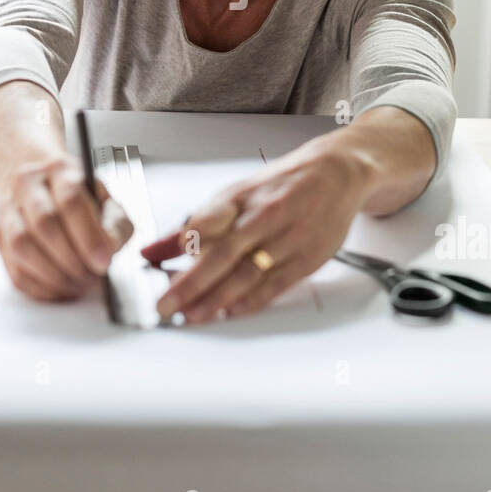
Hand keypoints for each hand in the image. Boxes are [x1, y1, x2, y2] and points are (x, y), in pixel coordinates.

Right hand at [0, 155, 133, 301]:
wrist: (41, 184)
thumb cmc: (80, 198)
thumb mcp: (106, 201)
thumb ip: (115, 224)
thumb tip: (108, 250)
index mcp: (59, 169)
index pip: (70, 200)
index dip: (88, 235)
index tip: (104, 261)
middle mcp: (28, 184)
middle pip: (43, 223)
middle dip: (71, 259)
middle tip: (92, 278)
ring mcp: (9, 210)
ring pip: (22, 246)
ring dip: (53, 274)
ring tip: (78, 284)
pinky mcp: (0, 235)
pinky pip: (13, 267)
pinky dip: (39, 286)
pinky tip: (60, 289)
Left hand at [140, 137, 372, 322]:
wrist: (336, 176)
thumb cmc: (282, 185)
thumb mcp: (237, 194)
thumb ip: (196, 224)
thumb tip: (154, 248)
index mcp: (243, 197)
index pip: (210, 219)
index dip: (185, 238)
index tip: (162, 256)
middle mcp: (264, 216)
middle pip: (224, 254)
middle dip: (191, 282)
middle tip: (166, 304)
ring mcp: (287, 239)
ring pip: (248, 273)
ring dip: (217, 299)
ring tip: (193, 315)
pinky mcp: (305, 260)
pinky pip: (274, 285)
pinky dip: (251, 301)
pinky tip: (231, 312)